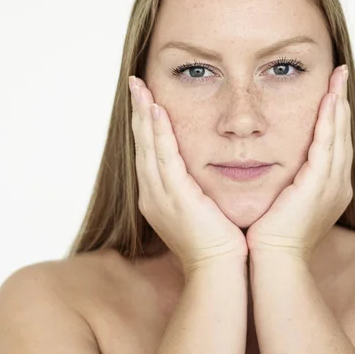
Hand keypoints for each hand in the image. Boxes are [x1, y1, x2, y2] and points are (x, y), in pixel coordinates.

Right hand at [128, 76, 247, 275]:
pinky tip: (156, 110)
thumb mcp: (202, 209)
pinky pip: (164, 157)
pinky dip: (158, 133)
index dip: (145, 124)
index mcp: (158, 196)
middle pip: (141, 144)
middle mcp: (152, 193)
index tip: (146, 99)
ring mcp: (160, 195)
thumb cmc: (217, 242)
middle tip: (135, 83)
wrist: (219, 270)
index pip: (149, 152)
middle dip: (138, 112)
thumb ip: (196, 189)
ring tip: (139, 86)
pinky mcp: (175, 196)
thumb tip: (203, 173)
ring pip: (147, 146)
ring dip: (143, 114)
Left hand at [245, 65, 352, 261]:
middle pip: (342, 133)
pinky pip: (328, 143)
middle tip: (340, 73)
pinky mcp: (320, 184)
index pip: (332, 142)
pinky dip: (330, 119)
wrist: (273, 261)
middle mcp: (336, 183)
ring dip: (338, 103)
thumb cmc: (269, 235)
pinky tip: (330, 98)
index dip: (332, 116)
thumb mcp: (280, 202)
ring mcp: (332, 184)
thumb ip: (283, 181)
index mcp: (327, 187)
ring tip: (338, 76)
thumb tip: (271, 167)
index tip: (330, 90)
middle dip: (340, 102)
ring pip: (339, 134)